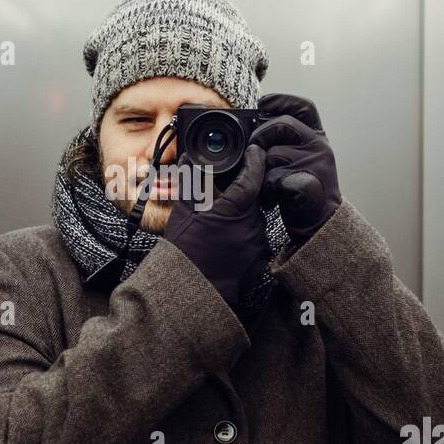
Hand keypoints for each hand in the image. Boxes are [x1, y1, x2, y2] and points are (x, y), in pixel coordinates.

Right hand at [163, 144, 271, 312]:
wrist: (194, 291)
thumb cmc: (186, 255)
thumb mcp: (183, 215)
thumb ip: (190, 184)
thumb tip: (191, 161)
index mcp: (234, 210)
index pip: (253, 176)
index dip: (255, 161)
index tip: (254, 152)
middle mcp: (252, 225)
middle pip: (255, 198)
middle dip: (243, 193)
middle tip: (225, 193)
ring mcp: (257, 243)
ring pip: (255, 218)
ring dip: (242, 215)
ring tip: (221, 223)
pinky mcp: (260, 259)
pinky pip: (254, 238)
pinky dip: (243, 235)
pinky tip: (227, 241)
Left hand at [249, 93, 341, 246]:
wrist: (320, 224)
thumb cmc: (303, 190)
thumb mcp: (300, 159)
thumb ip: (283, 142)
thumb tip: (253, 129)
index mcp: (317, 136)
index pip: (303, 108)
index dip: (283, 100)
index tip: (263, 103)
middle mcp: (320, 145)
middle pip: (281, 125)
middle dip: (260, 137)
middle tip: (254, 155)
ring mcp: (315, 163)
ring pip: (273, 153)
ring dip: (262, 172)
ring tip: (268, 187)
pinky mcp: (307, 182)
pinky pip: (273, 178)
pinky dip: (267, 191)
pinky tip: (272, 199)